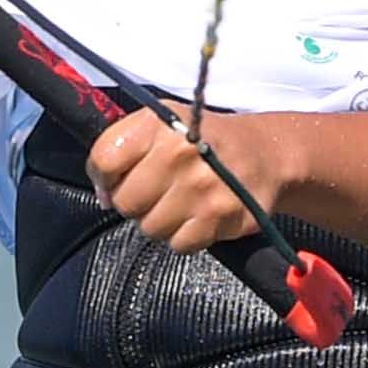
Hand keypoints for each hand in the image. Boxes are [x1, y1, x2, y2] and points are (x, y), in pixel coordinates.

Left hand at [91, 108, 263, 250]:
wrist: (264, 153)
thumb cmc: (203, 140)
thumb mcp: (160, 123)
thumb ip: (122, 149)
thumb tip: (104, 195)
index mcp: (159, 123)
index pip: (104, 160)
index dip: (104, 177)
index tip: (117, 179)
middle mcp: (180, 152)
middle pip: (124, 202)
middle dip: (136, 202)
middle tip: (157, 192)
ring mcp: (202, 186)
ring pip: (150, 227)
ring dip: (161, 221)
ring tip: (180, 203)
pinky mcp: (220, 216)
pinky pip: (178, 244)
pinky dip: (185, 236)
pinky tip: (198, 215)